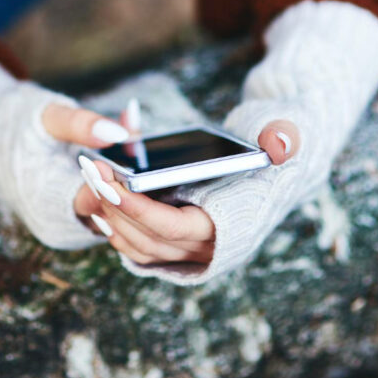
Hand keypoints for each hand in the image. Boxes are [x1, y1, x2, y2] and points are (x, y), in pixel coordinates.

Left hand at [70, 109, 298, 265]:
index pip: (175, 228)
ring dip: (111, 217)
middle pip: (149, 239)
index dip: (139, 208)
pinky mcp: (180, 244)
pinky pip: (141, 247)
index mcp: (234, 223)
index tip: (110, 181)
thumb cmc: (280, 139)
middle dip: (115, 206)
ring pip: (141, 247)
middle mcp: (213, 246)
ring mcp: (195, 250)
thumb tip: (279, 144)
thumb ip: (285, 134)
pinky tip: (99, 199)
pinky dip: (118, 227)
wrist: (279, 153)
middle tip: (91, 170)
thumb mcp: (286, 127)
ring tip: (91, 181)